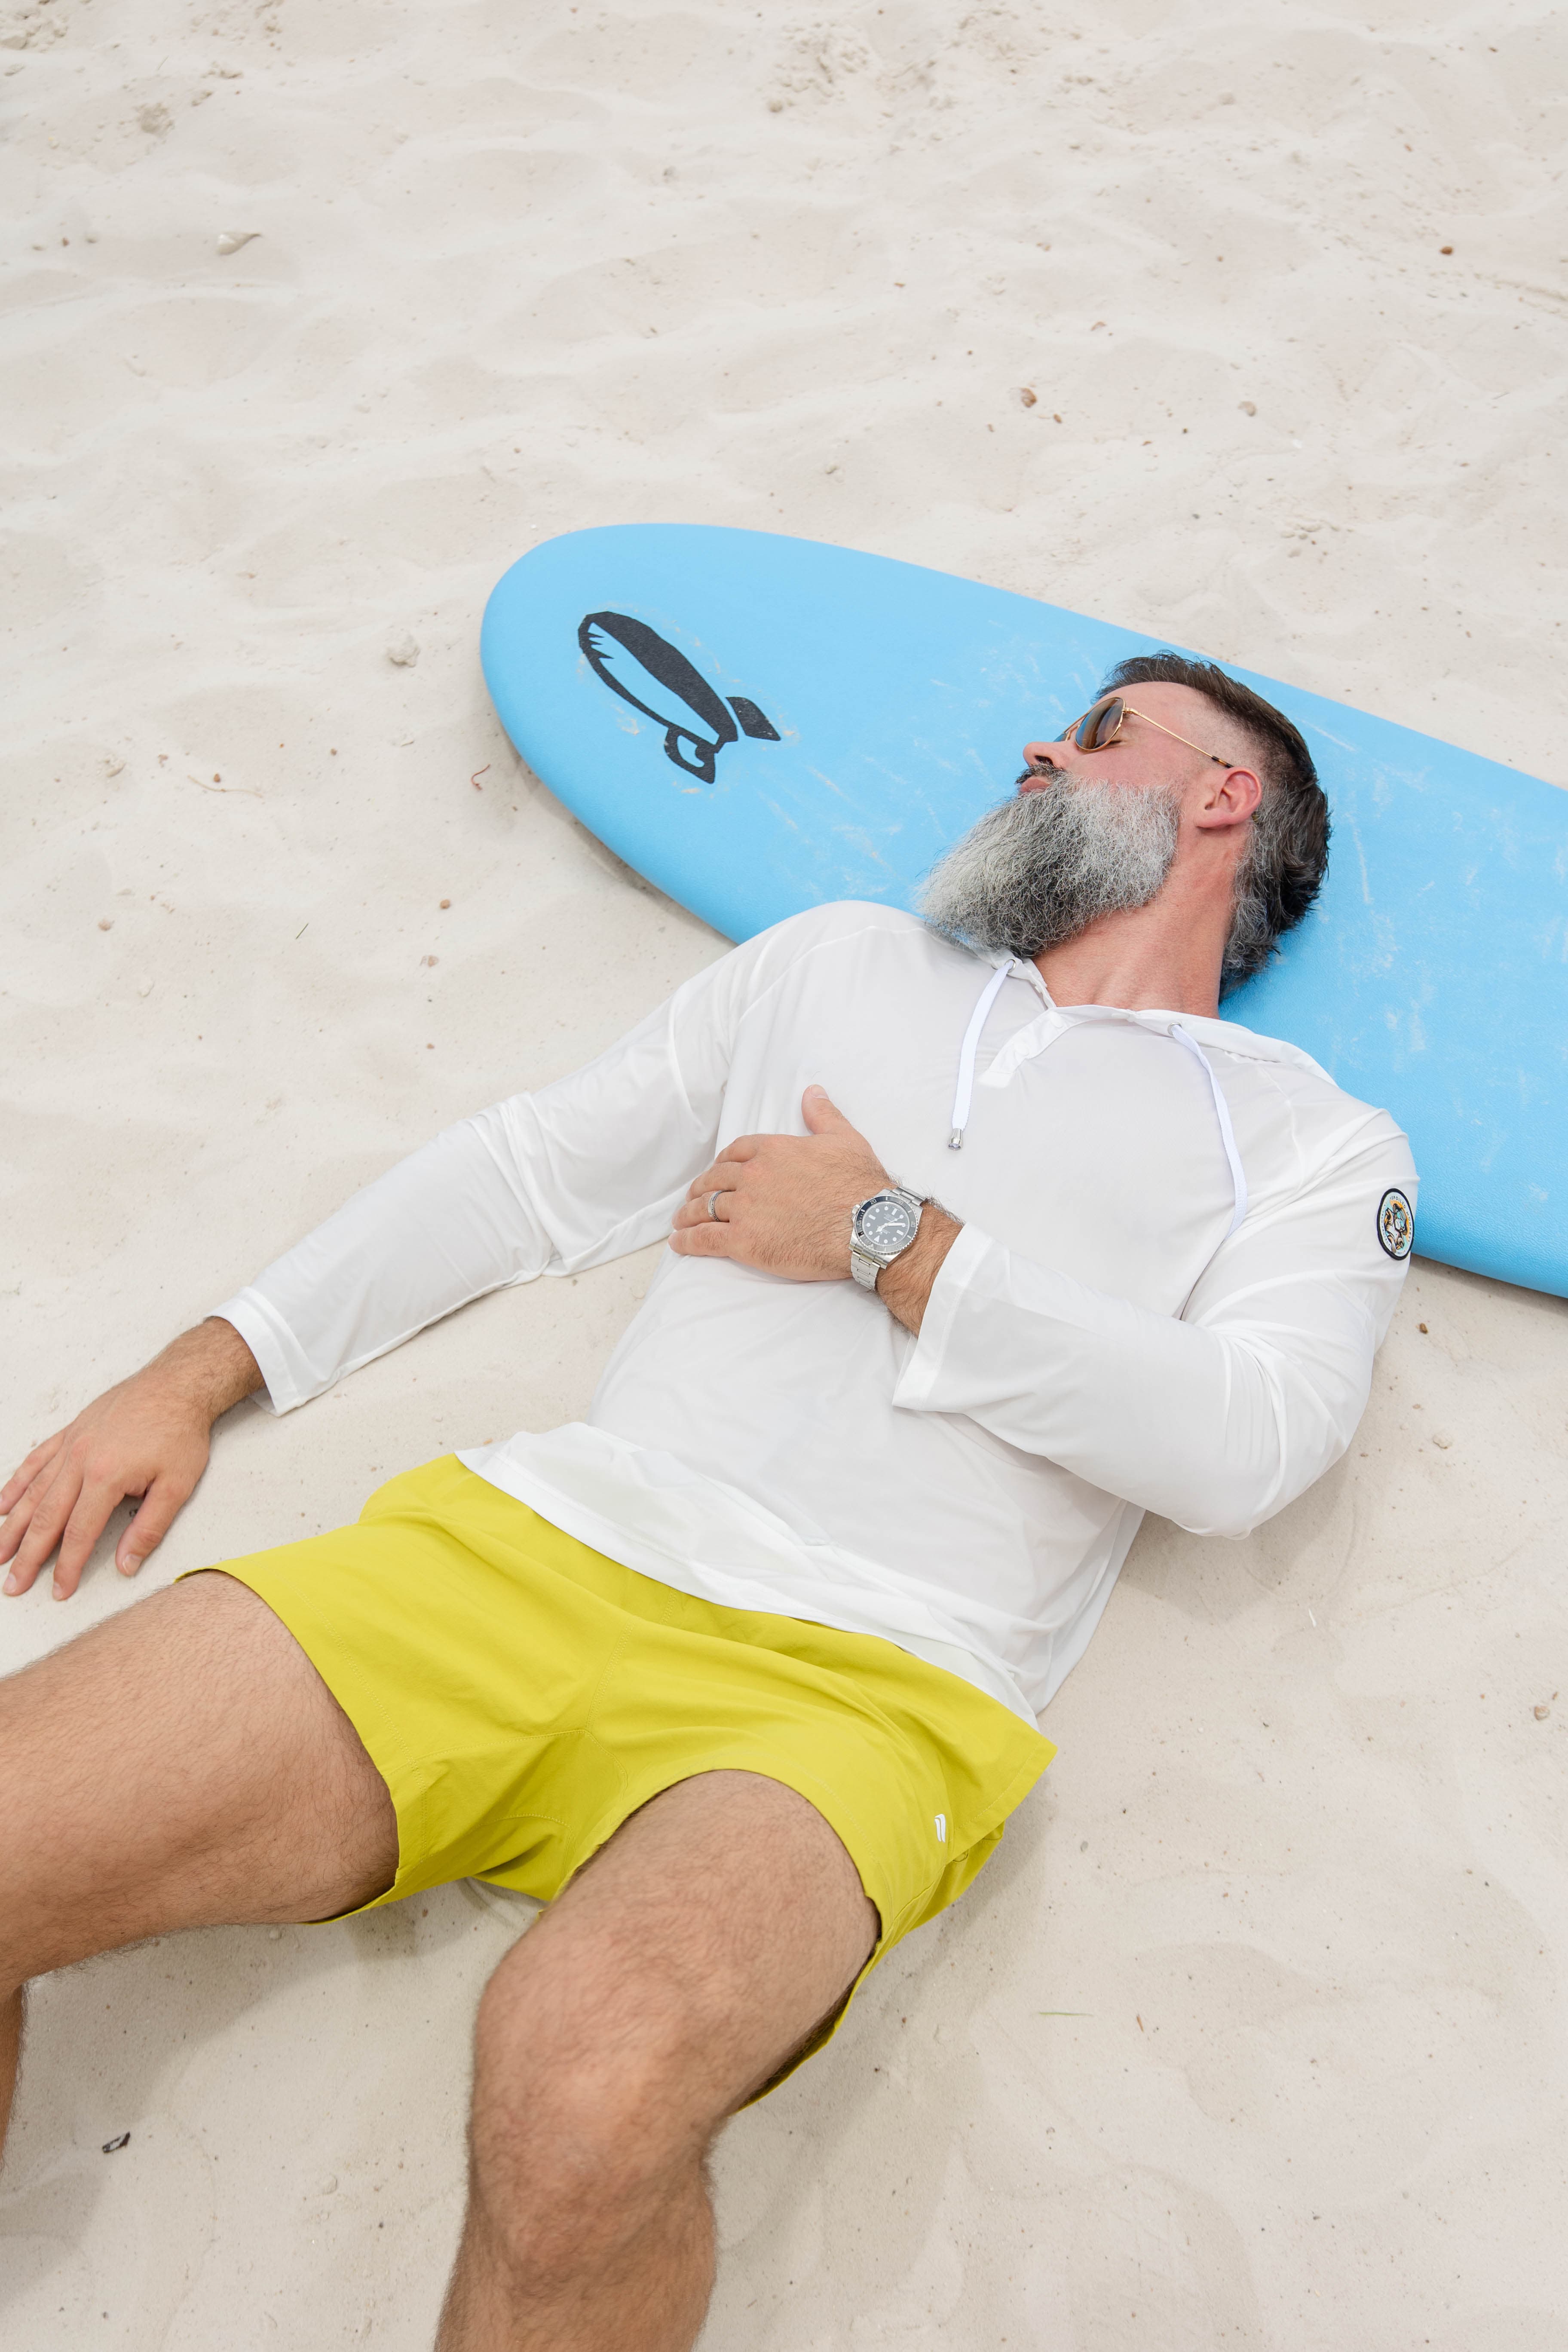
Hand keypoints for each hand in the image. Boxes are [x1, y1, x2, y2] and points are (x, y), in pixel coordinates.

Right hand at [1, 1319, 261, 1601]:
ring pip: (33, 1491)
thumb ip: (149, 1528)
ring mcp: (71, 1444)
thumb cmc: (180, 1431)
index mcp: (105, 1477)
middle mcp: (79, 1460)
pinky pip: (35, 1461)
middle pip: (45, 1517)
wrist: (178, 1383)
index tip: (60, 1591)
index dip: (67, 1566)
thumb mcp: (177, 1485)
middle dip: (27, 1556)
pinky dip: (16, 1484)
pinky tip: (2, 1505)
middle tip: (13, 1585)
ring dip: (13, 1526)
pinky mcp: (71, 1431)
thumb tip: (127, 1565)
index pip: (79, 1533)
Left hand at [669, 1086, 892, 1282]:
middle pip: (714, 1179)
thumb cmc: (860, 1185)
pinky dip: (687, 1240)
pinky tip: (679, 1242)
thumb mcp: (845, 1139)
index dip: (722, 1163)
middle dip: (701, 1188)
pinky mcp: (744, 1241)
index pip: (735, 1152)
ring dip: (688, 1214)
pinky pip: (704, 1238)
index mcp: (773, 1150)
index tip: (717, 1172)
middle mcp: (753, 1176)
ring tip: (681, 1222)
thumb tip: (813, 1091)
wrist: (867, 1227)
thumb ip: (823, 1115)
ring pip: (704, 1207)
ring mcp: (745, 1208)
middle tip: (694, 1198)